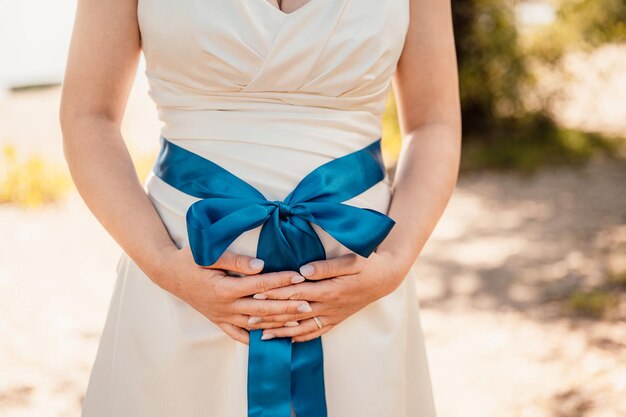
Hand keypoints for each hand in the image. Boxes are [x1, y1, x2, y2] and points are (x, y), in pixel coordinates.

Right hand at [153, 246, 310, 344]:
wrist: (168, 273)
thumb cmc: (189, 259)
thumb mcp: (209, 254)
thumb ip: (235, 261)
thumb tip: (260, 265)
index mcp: (225, 289)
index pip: (260, 285)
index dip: (281, 280)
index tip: (300, 276)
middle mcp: (225, 306)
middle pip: (263, 309)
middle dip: (287, 307)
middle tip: (309, 305)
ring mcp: (222, 316)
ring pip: (254, 324)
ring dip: (277, 323)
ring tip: (297, 322)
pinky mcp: (218, 321)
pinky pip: (238, 334)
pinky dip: (254, 338)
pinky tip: (269, 338)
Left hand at [248, 250, 406, 342]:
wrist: (386, 278)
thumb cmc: (367, 264)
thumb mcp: (350, 260)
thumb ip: (325, 267)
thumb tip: (303, 271)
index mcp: (329, 290)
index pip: (295, 293)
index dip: (274, 294)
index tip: (255, 293)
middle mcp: (329, 307)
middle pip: (293, 313)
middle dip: (270, 316)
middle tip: (247, 318)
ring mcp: (332, 316)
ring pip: (302, 328)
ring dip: (280, 332)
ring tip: (260, 336)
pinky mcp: (336, 320)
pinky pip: (315, 332)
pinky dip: (299, 338)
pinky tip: (286, 341)